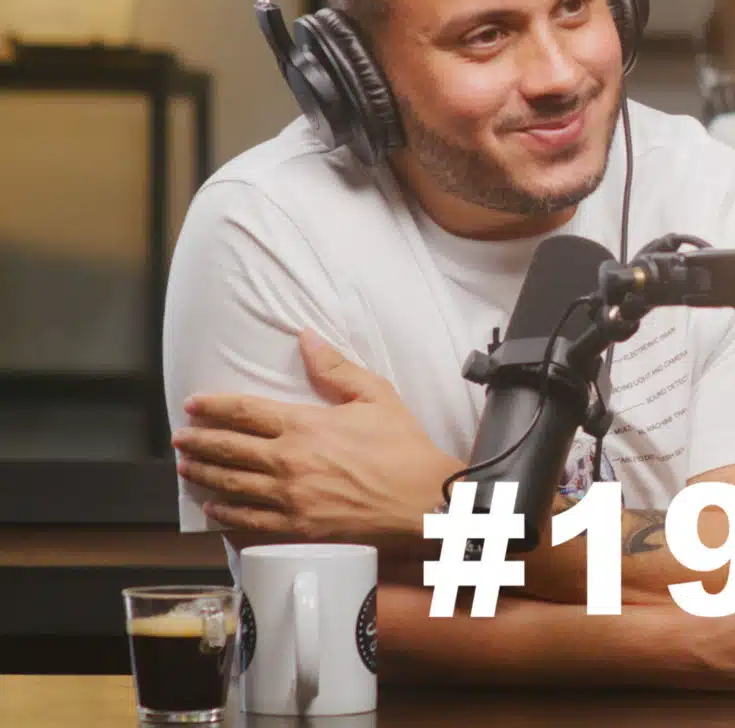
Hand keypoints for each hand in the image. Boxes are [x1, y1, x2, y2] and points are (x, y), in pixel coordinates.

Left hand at [172, 330, 460, 542]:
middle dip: (198, 442)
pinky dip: (226, 515)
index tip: (193, 404)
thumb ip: (334, 367)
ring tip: (186, 469)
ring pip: (231, 486)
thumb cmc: (402, 446)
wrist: (422, 500)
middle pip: (229, 450)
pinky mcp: (297, 529)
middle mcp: (288, 462)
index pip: (245, 412)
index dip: (214, 406)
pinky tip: (215, 510)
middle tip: (180, 438)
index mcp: (304, 425)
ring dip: (204, 475)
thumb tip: (306, 336)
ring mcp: (289, 500)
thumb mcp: (374, 394)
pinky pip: (249, 522)